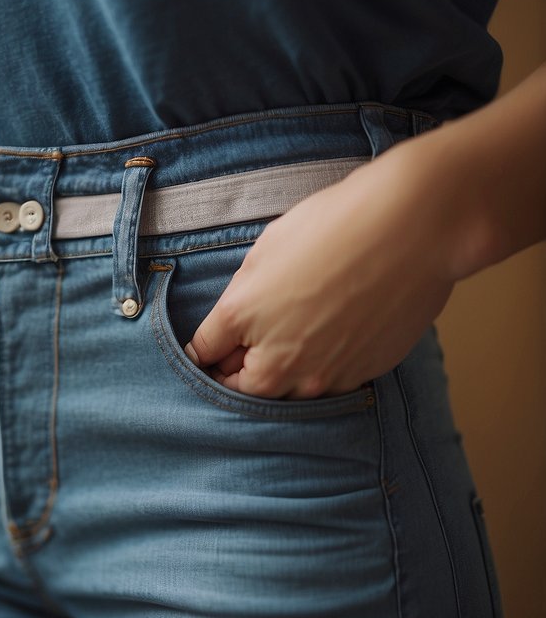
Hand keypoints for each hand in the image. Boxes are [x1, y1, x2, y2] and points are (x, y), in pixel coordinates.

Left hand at [184, 141, 457, 398]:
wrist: (413, 229)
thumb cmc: (336, 226)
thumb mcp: (267, 251)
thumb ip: (242, 297)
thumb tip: (232, 323)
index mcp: (242, 318)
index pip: (203, 354)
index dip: (204, 350)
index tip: (209, 349)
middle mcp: (279, 358)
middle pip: (244, 386)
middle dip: (240, 370)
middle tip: (247, 350)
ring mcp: (324, 373)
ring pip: (289, 391)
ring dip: (285, 373)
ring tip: (300, 337)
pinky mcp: (362, 374)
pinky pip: (331, 382)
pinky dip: (325, 367)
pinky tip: (337, 333)